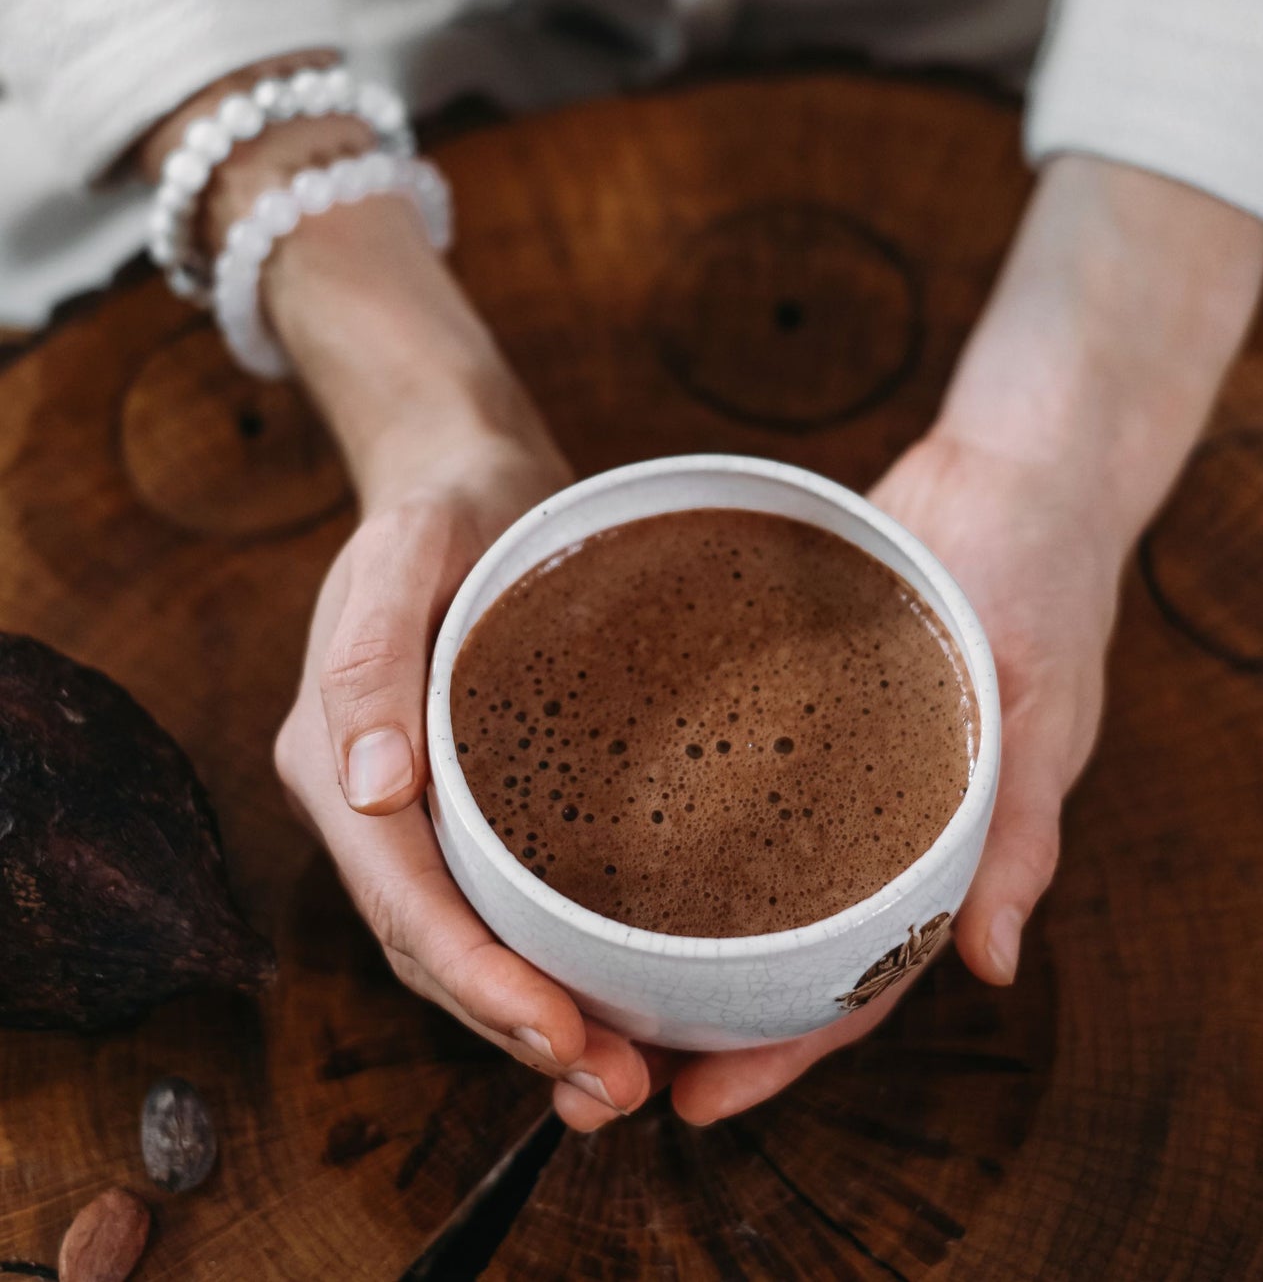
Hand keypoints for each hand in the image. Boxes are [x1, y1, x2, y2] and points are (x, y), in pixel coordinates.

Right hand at [273, 437, 655, 1114]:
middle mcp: (368, 801)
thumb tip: (372, 792)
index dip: (479, 984)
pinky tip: (614, 989)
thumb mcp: (410, 551)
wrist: (468, 475)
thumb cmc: (448, 506)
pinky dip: (547, 960)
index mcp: (336, 757)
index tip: (566, 1038)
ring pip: (463, 942)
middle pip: (433, 946)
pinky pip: (498, 900)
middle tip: (619, 1088)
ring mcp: (415, 807)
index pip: (405, 902)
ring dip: (535, 1015)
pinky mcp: (471, 798)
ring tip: (626, 1071)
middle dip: (516, 1028)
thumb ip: (373, 660)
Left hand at [639, 431, 1120, 1126]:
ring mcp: (829, 762)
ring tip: (586, 965)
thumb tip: (995, 961)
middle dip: (707, 1009)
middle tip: (607, 1049)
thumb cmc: (1046, 587)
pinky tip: (601, 823)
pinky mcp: (789, 697)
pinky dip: (678, 810)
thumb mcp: (1042, 708)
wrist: (1012, 474)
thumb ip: (1020, 831)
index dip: (784, 1048)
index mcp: (941, 848)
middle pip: (783, 942)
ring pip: (748, 868)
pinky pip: (730, 768)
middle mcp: (875, 819)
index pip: (856, 979)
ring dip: (680, 925)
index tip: (699, 1097)